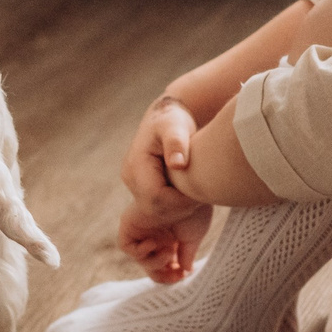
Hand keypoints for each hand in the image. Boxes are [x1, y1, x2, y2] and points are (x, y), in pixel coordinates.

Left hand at [119, 197, 212, 282]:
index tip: (183, 277)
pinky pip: (126, 246)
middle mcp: (155, 235)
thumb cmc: (193, 210)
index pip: (164, 264)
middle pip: (150, 265)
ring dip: (154, 262)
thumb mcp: (193, 236)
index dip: (170, 275)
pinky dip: (139, 251)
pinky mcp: (131, 223)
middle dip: (162, 274)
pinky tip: (153, 243)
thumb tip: (185, 270)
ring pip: (140, 259)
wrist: (187, 193)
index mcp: (169, 238)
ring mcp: (142, 230)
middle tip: (176, 276)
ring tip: (169, 251)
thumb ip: (187, 254)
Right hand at [122, 95, 200, 221]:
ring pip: (155, 212)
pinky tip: (189, 198)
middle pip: (154, 209)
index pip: (155, 197)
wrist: (166, 118)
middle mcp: (130, 179)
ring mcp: (135, 186)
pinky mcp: (142, 190)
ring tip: (196, 195)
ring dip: (177, 210)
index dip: (178, 202)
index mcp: (136, 165)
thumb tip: (178, 164)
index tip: (198, 193)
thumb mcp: (176, 126)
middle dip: (179, 208)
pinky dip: (174, 208)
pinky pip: (157, 209)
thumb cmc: (173, 121)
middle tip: (200, 196)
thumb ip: (176, 143)